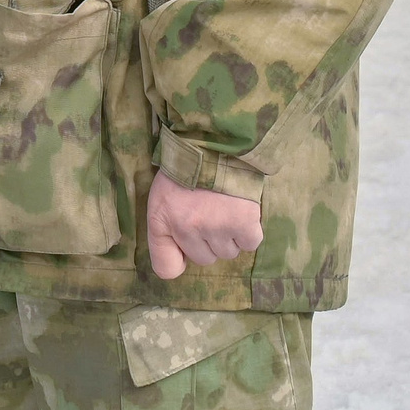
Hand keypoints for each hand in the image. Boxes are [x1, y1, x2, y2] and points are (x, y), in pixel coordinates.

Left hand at [143, 169, 261, 279]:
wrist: (215, 141)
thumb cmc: (185, 171)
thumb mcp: (161, 198)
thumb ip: (164, 233)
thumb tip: (181, 265)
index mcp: (160, 221)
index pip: (166, 268)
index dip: (177, 260)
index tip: (185, 245)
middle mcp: (186, 228)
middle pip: (204, 259)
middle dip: (207, 240)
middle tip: (208, 212)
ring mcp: (215, 227)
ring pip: (227, 253)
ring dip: (228, 236)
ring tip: (224, 207)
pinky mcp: (242, 223)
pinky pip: (249, 244)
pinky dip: (248, 232)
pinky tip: (240, 210)